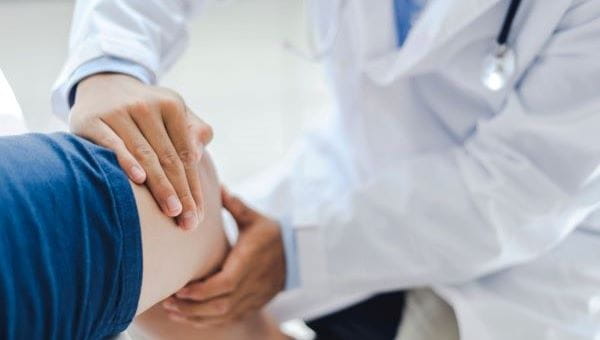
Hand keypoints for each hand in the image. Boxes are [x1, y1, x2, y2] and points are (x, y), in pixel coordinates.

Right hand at [71, 73, 212, 228]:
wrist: (103, 87)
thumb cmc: (148, 112)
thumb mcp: (174, 113)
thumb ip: (194, 131)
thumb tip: (197, 154)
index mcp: (172, 105)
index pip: (186, 154)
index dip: (194, 186)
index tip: (200, 214)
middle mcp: (147, 106)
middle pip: (169, 157)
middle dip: (181, 192)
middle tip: (189, 222)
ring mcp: (119, 111)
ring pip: (145, 154)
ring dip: (161, 185)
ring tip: (173, 211)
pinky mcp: (93, 120)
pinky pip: (112, 144)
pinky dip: (126, 160)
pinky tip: (139, 179)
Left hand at [162, 189, 285, 327]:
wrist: (298, 255)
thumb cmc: (272, 234)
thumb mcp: (255, 218)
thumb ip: (236, 205)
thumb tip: (219, 185)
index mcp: (250, 261)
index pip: (226, 283)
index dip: (202, 290)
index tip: (180, 288)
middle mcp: (253, 283)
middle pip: (220, 305)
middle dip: (191, 307)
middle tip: (168, 302)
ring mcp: (255, 297)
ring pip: (223, 316)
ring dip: (195, 317)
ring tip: (173, 310)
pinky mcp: (254, 305)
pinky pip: (229, 320)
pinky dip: (207, 322)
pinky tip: (189, 317)